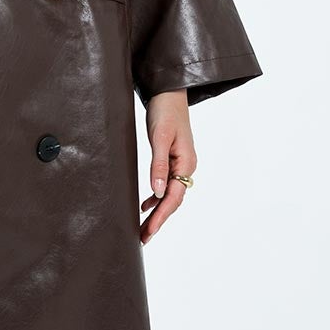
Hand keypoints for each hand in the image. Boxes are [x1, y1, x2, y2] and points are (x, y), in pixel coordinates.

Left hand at [139, 90, 195, 244]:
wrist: (169, 92)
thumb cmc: (165, 111)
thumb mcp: (159, 137)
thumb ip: (158, 165)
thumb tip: (157, 193)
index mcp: (186, 163)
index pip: (173, 198)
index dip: (160, 217)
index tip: (148, 232)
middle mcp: (187, 166)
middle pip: (172, 201)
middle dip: (158, 221)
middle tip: (143, 238)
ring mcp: (181, 164)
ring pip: (169, 195)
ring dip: (157, 212)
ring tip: (142, 228)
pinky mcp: (173, 159)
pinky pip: (166, 185)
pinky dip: (156, 198)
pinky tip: (145, 205)